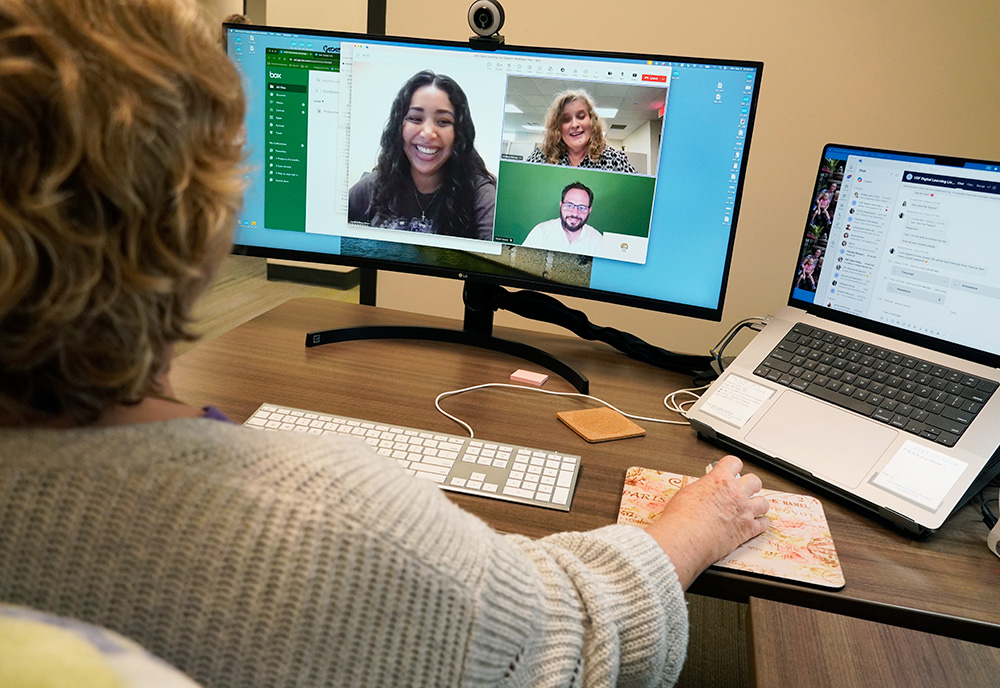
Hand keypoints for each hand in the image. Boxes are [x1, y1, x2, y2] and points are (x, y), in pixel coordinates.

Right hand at [644, 455, 769, 588]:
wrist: (685, 538)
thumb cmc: (681, 518)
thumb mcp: (687, 493)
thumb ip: (702, 489)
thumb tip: (704, 491)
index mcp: (719, 480)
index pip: (734, 463)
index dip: (733, 466)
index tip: (732, 469)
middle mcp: (735, 493)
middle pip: (754, 481)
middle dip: (750, 484)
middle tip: (744, 489)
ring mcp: (744, 511)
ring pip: (763, 502)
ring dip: (757, 504)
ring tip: (751, 507)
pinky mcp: (747, 530)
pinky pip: (763, 524)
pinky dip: (760, 524)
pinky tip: (755, 524)